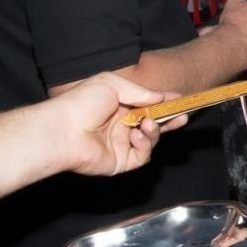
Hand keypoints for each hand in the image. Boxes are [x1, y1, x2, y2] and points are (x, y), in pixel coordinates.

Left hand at [54, 72, 186, 177]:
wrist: (63, 131)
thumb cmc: (82, 103)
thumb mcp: (112, 84)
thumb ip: (140, 91)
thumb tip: (160, 96)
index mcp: (118, 105)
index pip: (147, 103)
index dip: (164, 101)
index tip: (181, 99)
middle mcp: (121, 125)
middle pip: (153, 122)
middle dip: (169, 119)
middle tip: (184, 115)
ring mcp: (122, 144)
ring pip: (151, 139)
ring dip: (155, 130)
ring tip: (149, 123)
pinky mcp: (122, 161)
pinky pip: (143, 155)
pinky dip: (145, 145)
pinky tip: (137, 136)